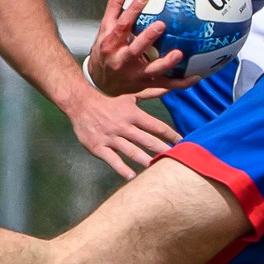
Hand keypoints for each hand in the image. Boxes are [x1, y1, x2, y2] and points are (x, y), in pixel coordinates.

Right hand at [62, 85, 180, 179]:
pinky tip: (131, 176)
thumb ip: (150, 94)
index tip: (182, 143)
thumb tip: (168, 87)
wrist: (81, 104)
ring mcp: (111, 137)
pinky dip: (121, 168)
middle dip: (161, 149)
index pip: (156, 126)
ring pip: (130, 150)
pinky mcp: (99, 147)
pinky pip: (112, 159)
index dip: (170, 134)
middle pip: (146, 140)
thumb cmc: (108, 102)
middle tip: (175, 159)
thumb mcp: (130, 96)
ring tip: (156, 168)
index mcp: (133, 114)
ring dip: (144, 159)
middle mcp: (124, 126)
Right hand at [85, 0, 198, 97]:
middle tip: (162, 24)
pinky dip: (181, 83)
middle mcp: (122, 60)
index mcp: (111, 44)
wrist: (99, 83)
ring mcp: (135, 75)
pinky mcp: (145, 84)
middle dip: (147, 38)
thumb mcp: (104, 29)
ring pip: (152, 70)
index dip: (132, 10)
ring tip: (179, 53)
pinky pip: (165, 85)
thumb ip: (115, 7)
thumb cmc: (104, 52)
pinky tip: (196, 76)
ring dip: (166, 63)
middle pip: (135, 49)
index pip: (122, 25)